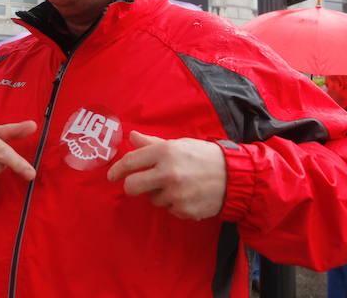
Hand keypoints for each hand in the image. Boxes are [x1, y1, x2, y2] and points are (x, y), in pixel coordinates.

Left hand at [107, 131, 226, 219]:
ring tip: (176, 185)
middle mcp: (168, 173)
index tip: (112, 175)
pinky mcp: (184, 210)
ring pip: (152, 199)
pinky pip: (169, 209)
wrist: (235, 176)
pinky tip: (187, 194)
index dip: (117, 169)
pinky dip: (173, 204)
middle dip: (131, 186)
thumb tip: (131, 137)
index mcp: (165, 152)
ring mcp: (176, 194)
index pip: (130, 162)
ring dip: (158, 194)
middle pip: (132, 187)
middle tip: (138, 184)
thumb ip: (152, 143)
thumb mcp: (179, 144)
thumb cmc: (204, 156)